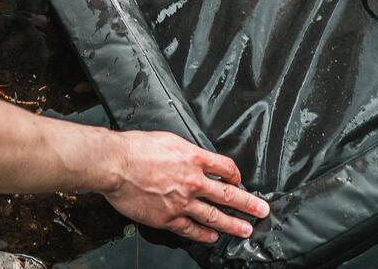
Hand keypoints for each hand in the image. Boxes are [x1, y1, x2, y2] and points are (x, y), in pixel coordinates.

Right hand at [100, 130, 269, 243]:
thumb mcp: (169, 139)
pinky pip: (191, 229)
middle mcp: (193, 181)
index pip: (226, 168)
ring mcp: (181, 202)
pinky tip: (213, 237)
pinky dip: (204, 234)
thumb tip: (196, 158)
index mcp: (194, 158)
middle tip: (262, 210)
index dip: (236, 175)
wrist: (115, 165)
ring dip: (233, 224)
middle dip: (248, 204)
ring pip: (214, 216)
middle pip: (228, 195)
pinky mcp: (167, 218)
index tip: (240, 181)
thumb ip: (186, 152)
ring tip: (246, 230)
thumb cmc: (136, 148)